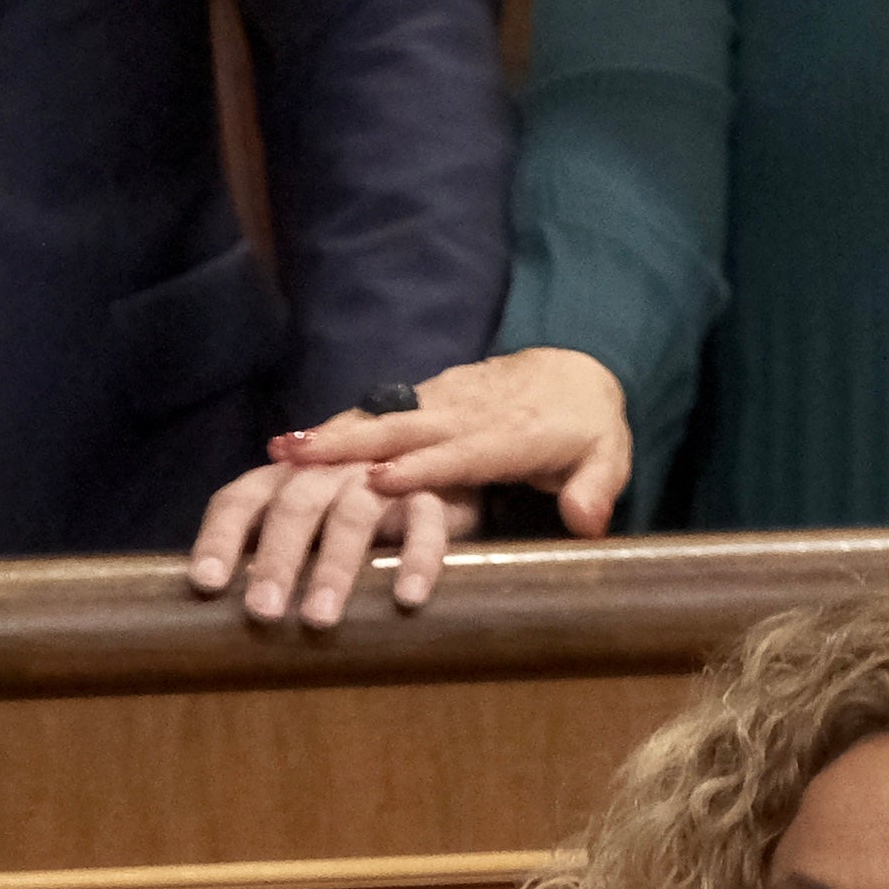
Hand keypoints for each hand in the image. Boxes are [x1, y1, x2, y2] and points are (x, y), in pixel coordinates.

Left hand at [187, 450, 464, 627]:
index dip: (219, 539)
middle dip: (276, 560)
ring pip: (353, 514)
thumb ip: (264, 558)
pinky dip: (417, 559)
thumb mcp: (301, 529)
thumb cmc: (343, 516)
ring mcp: (378, 480)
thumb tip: (216, 623)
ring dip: (335, 567)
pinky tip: (406, 599)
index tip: (206, 585)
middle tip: (262, 612)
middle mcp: (325, 472)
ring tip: (319, 619)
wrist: (428, 458)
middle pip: (294, 506)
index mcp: (281, 479)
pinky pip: (424, 523)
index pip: (239, 501)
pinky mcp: (431, 495)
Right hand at [268, 347, 636, 545]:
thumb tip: (586, 519)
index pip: (461, 452)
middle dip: (350, 444)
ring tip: (279, 452)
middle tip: (297, 459)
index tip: (376, 483)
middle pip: (404, 429)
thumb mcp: (609, 456)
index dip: (421, 468)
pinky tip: (292, 447)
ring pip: (382, 416)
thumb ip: (595, 488)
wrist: (576, 369)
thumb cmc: (589, 427)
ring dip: (331, 434)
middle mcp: (470, 410)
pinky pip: (378, 413)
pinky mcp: (427, 396)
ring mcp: (444, 399)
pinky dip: (336, 427)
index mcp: (512, 432)